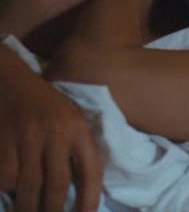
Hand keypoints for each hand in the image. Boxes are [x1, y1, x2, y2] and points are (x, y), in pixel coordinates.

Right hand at [0, 60, 101, 211]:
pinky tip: (11, 191)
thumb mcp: (72, 120)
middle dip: (54, 211)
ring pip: (28, 185)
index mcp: (79, 128)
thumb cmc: (46, 105)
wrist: (10, 80)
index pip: (90, 170)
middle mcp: (56, 132)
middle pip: (57, 184)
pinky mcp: (3, 141)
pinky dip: (8, 187)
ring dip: (28, 207)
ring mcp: (27, 137)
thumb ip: (78, 149)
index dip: (89, 199)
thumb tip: (82, 189)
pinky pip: (6, 176)